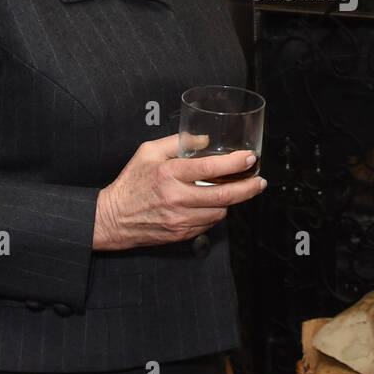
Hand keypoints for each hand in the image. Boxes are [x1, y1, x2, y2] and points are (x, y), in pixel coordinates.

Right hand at [93, 135, 265, 250]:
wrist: (113, 218)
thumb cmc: (131, 183)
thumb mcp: (148, 152)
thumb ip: (176, 142)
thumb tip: (204, 140)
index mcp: (169, 174)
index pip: (209, 168)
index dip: (234, 163)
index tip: (249, 158)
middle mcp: (177, 198)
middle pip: (223, 195)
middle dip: (248, 188)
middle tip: (260, 181)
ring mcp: (180, 219)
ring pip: (220, 211)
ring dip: (230, 201)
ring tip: (234, 190)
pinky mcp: (181, 233)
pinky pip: (209, 224)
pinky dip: (215, 213)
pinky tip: (213, 204)